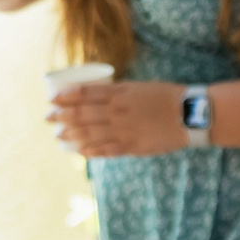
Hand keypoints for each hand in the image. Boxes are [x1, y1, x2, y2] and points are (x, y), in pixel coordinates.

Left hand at [51, 80, 186, 158]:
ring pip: (90, 134)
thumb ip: (118, 93)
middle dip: (60, 117)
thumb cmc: (167, 97)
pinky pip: (107, 150)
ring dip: (71, 136)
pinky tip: (81, 152)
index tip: (52, 99)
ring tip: (59, 137)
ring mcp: (124, 131)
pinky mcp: (133, 147)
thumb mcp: (138, 87)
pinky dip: (91, 151)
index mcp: (118, 94)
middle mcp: (117, 112)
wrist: (191, 116)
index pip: (83, 94)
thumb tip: (97, 98)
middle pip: (81, 115)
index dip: (64, 97)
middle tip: (48, 119)